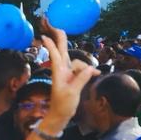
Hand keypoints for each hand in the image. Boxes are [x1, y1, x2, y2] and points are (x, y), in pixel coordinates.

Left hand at [35, 17, 95, 131]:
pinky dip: (89, 71)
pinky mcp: (73, 77)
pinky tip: (96, 73)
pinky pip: (83, 69)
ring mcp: (68, 73)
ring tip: (93, 75)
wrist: (61, 115)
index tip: (44, 36)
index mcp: (59, 72)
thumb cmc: (63, 105)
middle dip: (59, 37)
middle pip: (62, 50)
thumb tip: (91, 68)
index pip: (55, 55)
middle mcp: (62, 70)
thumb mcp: (73, 92)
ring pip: (78, 62)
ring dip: (85, 67)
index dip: (51, 45)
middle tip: (54, 24)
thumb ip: (81, 79)